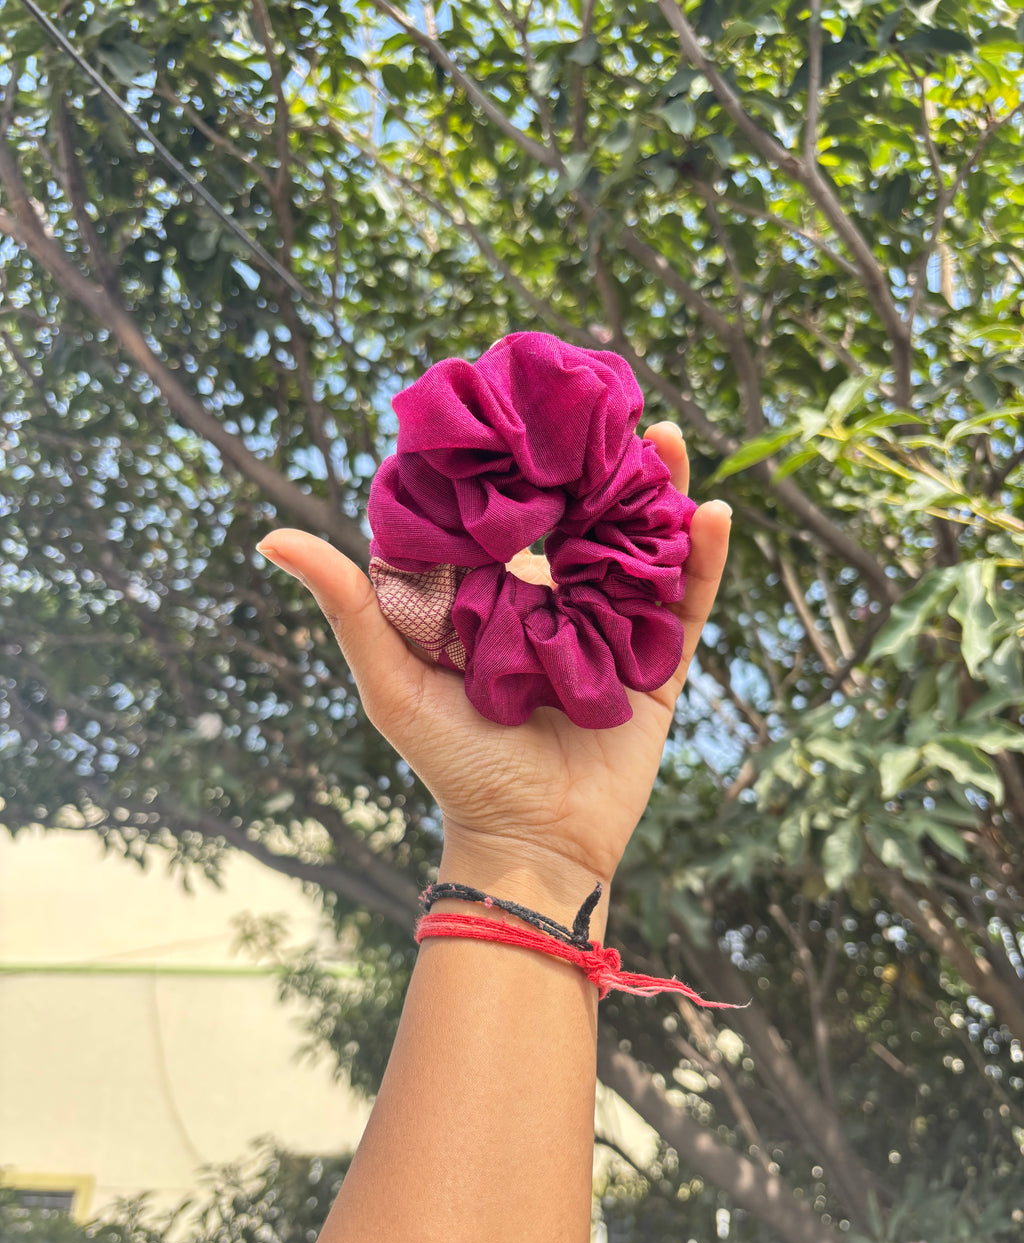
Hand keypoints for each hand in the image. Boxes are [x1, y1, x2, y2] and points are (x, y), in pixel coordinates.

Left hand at [258, 424, 729, 927]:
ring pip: (641, 549)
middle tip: (611, 402)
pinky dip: (704, 562)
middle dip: (601, 463)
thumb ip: (349, 606)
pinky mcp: (657, 666)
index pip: (510, 514)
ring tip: (671, 437)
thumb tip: (271, 535)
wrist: (528, 842)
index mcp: (494, 600)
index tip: (527, 400)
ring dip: (661, 495)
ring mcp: (609, 631)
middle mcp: (553, 605)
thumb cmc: (451, 764)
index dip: (521, 459)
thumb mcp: (391, 681)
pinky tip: (714, 514)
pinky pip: (685, 605)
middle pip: (584, 519)